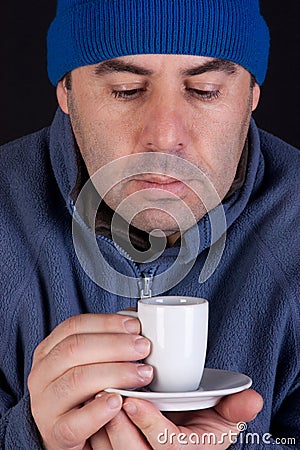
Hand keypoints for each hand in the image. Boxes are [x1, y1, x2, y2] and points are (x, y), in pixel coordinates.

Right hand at [27, 314, 152, 449]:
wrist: (66, 435)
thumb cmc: (82, 394)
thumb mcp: (87, 364)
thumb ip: (106, 343)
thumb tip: (135, 323)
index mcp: (49, 351)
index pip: (74, 326)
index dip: (106, 323)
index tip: (134, 326)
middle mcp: (42, 374)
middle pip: (75, 349)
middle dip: (115, 345)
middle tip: (143, 348)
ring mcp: (45, 404)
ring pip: (77, 380)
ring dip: (115, 373)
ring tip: (141, 374)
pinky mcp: (55, 432)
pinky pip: (76, 421)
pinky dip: (99, 410)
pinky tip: (118, 401)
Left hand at [90, 388, 262, 448]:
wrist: (182, 432)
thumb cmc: (199, 424)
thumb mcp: (223, 417)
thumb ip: (235, 408)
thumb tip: (253, 398)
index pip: (166, 446)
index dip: (150, 425)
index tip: (134, 400)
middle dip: (117, 425)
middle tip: (109, 393)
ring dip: (98, 423)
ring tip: (96, 394)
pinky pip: (94, 446)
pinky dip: (90, 425)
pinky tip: (90, 402)